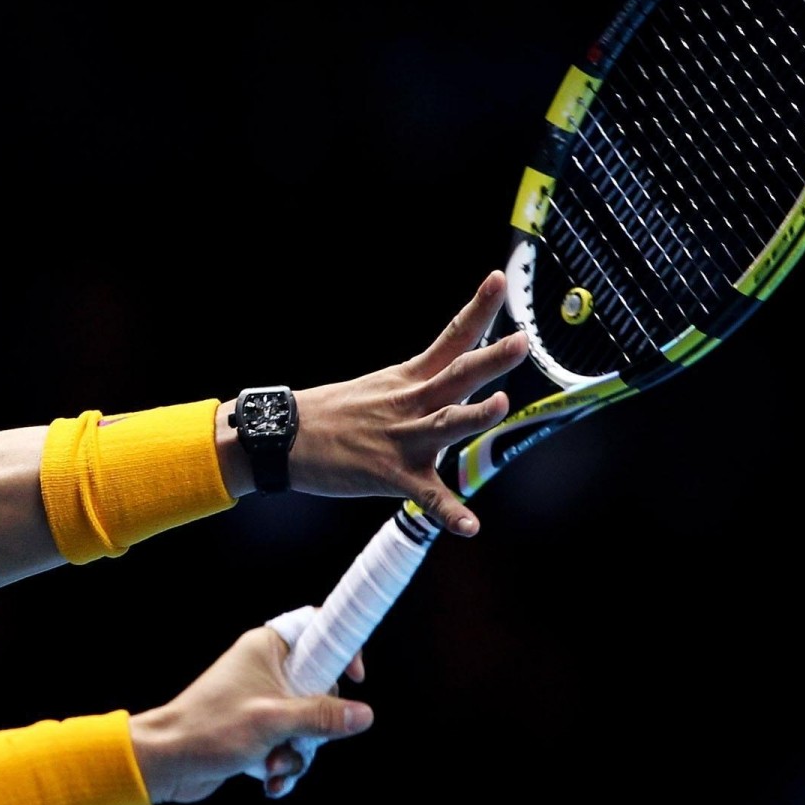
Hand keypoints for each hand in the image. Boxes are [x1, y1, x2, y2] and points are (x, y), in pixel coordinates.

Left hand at [129, 625, 372, 804]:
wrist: (167, 762)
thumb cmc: (209, 729)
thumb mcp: (273, 720)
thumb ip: (321, 716)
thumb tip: (364, 715)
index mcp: (267, 648)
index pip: (317, 627)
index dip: (342, 645)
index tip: (355, 676)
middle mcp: (266, 670)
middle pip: (321, 688)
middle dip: (316, 726)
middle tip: (299, 737)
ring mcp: (262, 702)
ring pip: (307, 724)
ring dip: (296, 753)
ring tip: (272, 766)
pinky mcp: (257, 731)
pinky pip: (289, 746)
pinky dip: (283, 766)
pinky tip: (270, 783)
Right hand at [289, 269, 528, 535]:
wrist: (283, 439)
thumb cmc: (330, 415)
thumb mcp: (376, 388)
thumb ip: (419, 387)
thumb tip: (451, 380)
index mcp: (408, 379)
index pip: (451, 338)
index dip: (478, 309)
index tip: (499, 279)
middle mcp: (410, 403)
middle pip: (457, 376)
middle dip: (491, 359)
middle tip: (521, 341)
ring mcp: (401, 439)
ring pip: (445, 424)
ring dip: (474, 416)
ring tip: (500, 405)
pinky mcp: (390, 475)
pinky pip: (426, 496)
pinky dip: (449, 513)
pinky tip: (470, 525)